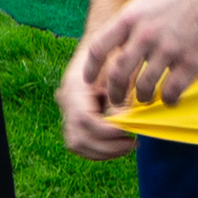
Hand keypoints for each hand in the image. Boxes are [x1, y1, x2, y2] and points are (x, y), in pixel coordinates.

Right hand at [53, 43, 139, 158]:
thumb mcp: (121, 72)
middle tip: (131, 142)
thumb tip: (124, 123)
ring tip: (127, 145)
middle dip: (107, 147)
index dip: (107, 132)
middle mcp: (66, 102)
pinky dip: (99, 150)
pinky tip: (118, 144)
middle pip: (78, 139)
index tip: (128, 133)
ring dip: (103, 152)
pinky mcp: (73, 119)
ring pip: (77, 145)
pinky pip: (80, 144)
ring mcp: (67, 112)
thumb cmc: (115, 55)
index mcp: (74, 88)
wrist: (102, 45)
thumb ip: (121, 97)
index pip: (85, 120)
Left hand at [74, 0, 197, 114]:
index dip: (91, 69)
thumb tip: (117, 42)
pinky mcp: (194, 61)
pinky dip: (169, 100)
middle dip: (115, 93)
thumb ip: (132, 21)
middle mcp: (146, 34)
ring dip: (143, 98)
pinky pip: (172, 92)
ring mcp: (169, 49)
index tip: (90, 82)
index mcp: (131, 17)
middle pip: (118, 74)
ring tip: (146, 99)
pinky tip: (171, 99)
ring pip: (144, 88)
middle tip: (118, 101)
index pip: (98, 48)